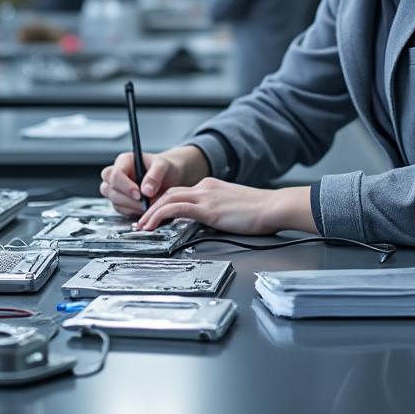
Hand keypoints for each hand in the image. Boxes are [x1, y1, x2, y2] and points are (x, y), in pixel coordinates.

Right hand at [99, 145, 209, 216]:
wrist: (169, 177)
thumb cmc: (164, 168)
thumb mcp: (163, 166)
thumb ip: (154, 176)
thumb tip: (146, 191)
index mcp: (124, 161)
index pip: (115, 174)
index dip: (125, 186)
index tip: (139, 194)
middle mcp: (116, 174)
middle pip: (108, 189)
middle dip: (127, 199)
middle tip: (145, 203)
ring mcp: (116, 188)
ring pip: (114, 201)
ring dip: (131, 207)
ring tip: (150, 204)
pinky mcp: (120, 201)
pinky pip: (121, 210)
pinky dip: (133, 211)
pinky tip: (146, 207)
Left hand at [135, 180, 316, 235]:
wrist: (272, 206)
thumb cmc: (259, 211)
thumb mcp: (232, 207)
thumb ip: (216, 211)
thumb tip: (206, 223)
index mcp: (211, 186)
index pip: (181, 192)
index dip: (164, 203)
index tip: (155, 216)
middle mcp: (205, 187)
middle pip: (169, 193)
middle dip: (152, 208)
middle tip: (142, 222)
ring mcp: (206, 196)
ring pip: (168, 199)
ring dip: (151, 213)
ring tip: (142, 227)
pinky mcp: (208, 208)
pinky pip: (176, 209)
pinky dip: (160, 216)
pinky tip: (153, 226)